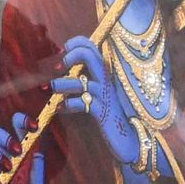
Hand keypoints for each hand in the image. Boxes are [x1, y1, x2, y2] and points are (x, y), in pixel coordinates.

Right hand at [0, 111, 46, 183]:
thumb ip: (37, 170)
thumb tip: (37, 152)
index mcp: (27, 151)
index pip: (21, 129)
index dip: (23, 121)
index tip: (33, 125)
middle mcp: (12, 156)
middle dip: (5, 137)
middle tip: (18, 148)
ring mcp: (2, 169)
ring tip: (9, 166)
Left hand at [51, 34, 146, 170]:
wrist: (130, 139)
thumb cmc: (111, 115)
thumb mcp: (99, 93)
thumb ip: (85, 79)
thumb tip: (63, 70)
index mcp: (105, 73)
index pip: (93, 47)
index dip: (77, 43)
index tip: (64, 51)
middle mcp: (106, 80)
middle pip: (90, 56)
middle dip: (72, 56)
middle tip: (61, 66)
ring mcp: (105, 96)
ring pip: (81, 81)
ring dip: (63, 84)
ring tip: (54, 90)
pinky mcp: (102, 112)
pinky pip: (82, 103)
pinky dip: (68, 104)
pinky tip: (61, 109)